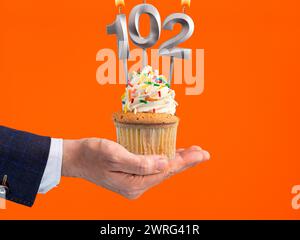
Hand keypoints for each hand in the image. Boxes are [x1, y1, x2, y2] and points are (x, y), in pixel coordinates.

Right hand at [62, 138, 209, 198]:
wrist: (76, 158)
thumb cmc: (92, 154)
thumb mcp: (115, 155)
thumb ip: (140, 162)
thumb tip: (164, 162)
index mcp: (134, 183)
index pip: (166, 170)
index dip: (185, 161)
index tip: (201, 153)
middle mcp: (137, 187)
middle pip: (167, 172)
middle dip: (186, 162)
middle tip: (203, 153)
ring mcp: (134, 182)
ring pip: (162, 170)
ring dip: (177, 160)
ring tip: (193, 153)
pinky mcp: (131, 176)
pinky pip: (153, 168)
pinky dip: (164, 160)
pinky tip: (171, 154)